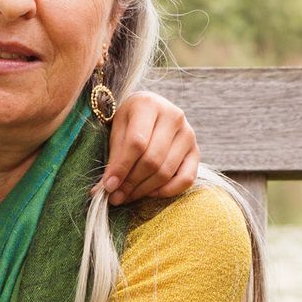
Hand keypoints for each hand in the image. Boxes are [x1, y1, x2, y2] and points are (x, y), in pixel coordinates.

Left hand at [98, 90, 198, 204]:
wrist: (151, 113)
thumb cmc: (130, 122)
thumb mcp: (116, 130)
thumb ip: (113, 157)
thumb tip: (106, 189)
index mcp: (148, 105)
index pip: (136, 142)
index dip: (122, 167)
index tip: (109, 186)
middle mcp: (173, 116)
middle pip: (152, 160)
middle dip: (131, 182)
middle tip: (116, 197)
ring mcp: (188, 134)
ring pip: (166, 172)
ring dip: (145, 190)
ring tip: (128, 196)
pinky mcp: (196, 151)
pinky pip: (186, 179)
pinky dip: (167, 191)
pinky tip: (151, 193)